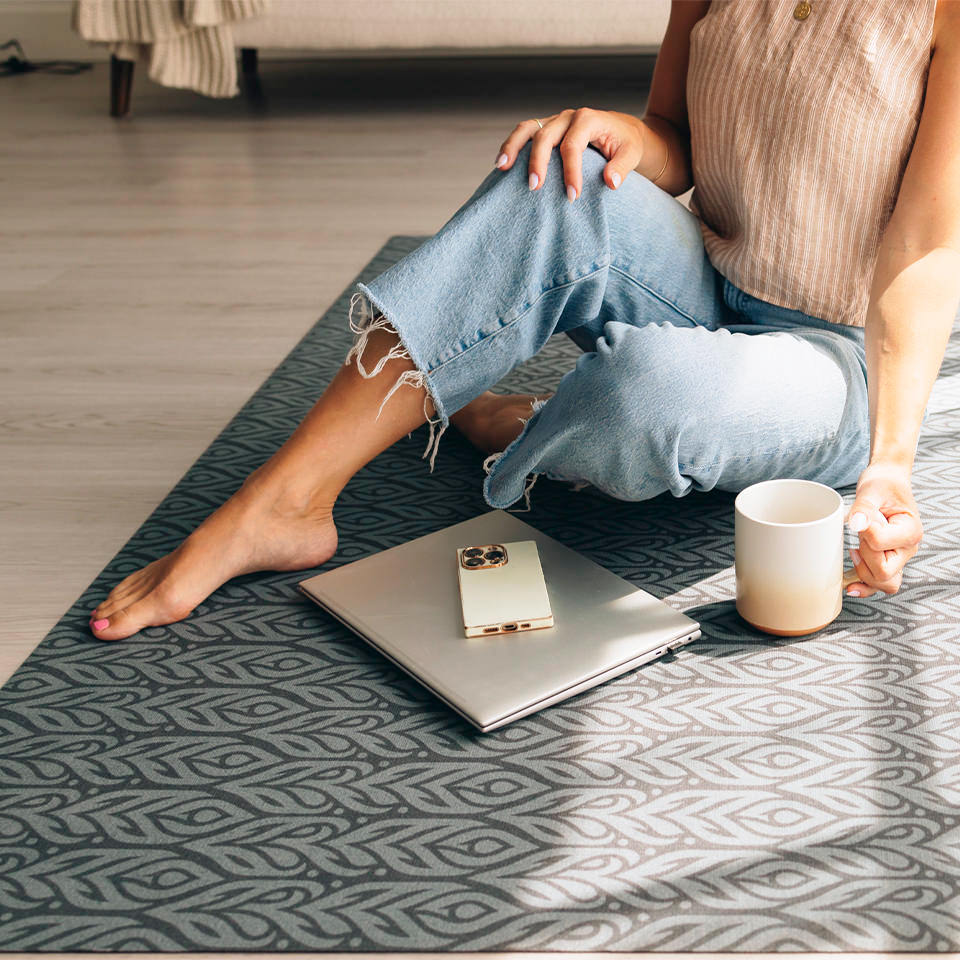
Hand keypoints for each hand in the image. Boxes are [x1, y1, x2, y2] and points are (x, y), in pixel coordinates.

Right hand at [493, 107, 645, 199]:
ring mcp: (555, 121)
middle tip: (534, 189)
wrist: (623, 132)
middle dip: (538, 162)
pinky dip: (512, 147)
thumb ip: (621, 167)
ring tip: (501, 168)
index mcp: (588, 119)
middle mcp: (568, 117)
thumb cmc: (626, 144)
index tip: (572, 196)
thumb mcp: (632, 154)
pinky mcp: (547, 129)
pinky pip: (525, 134)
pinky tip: (502, 164)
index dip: (571, 172)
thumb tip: (610, 183)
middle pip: (545, 136)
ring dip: (512, 148)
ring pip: (528, 129)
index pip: (573, 146)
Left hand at [844, 462, 922, 597]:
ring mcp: (898, 557)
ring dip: (863, 573)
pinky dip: (863, 586)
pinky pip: (878, 584)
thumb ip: (864, 507)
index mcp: (910, 530)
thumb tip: (857, 524)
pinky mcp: (886, 561)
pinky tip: (849, 584)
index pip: (881, 544)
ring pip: (885, 584)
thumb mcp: (871, 490)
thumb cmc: (882, 486)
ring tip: (854, 553)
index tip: (861, 520)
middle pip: (885, 573)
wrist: (886, 485)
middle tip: (858, 539)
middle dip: (864, 558)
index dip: (865, 535)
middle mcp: (907, 549)